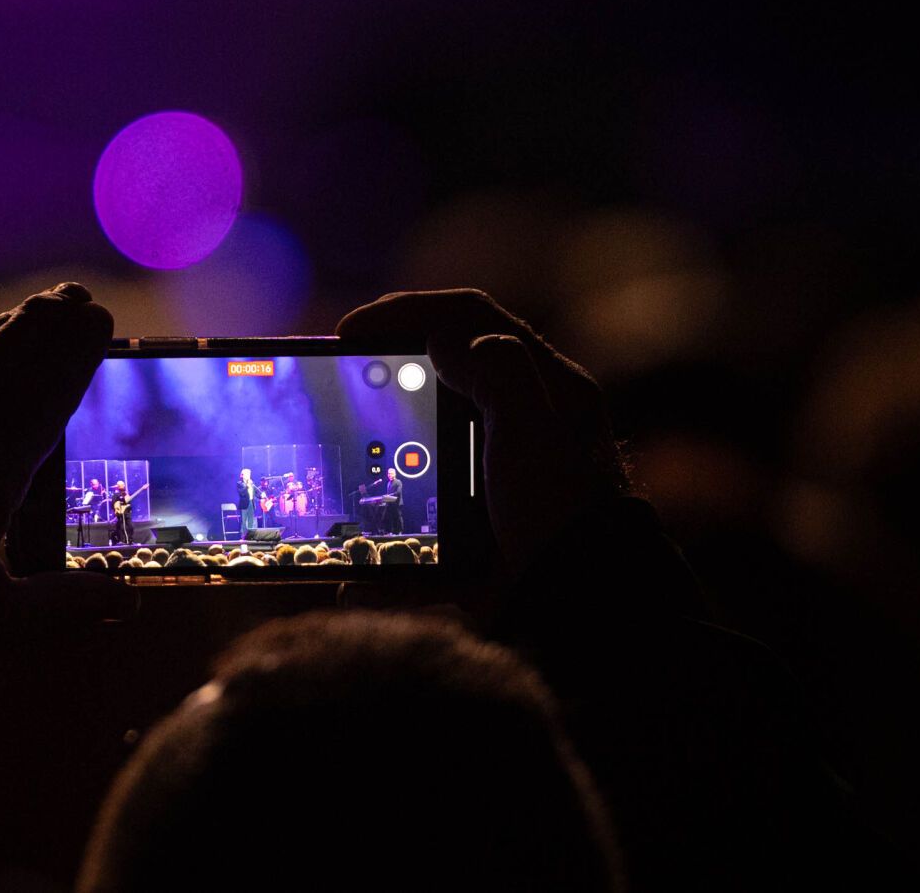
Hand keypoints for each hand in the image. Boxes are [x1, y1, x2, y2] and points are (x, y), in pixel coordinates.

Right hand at [335, 289, 623, 573]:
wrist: (580, 609)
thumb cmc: (562, 514)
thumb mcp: (532, 431)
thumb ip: (493, 374)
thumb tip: (443, 341)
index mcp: (548, 391)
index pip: (473, 319)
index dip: (409, 310)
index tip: (352, 329)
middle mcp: (527, 427)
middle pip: (444, 378)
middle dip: (386, 378)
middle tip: (339, 380)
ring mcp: (500, 482)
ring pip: (424, 455)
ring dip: (378, 465)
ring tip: (339, 468)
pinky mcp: (481, 535)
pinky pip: (420, 531)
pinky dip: (387, 552)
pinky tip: (356, 575)